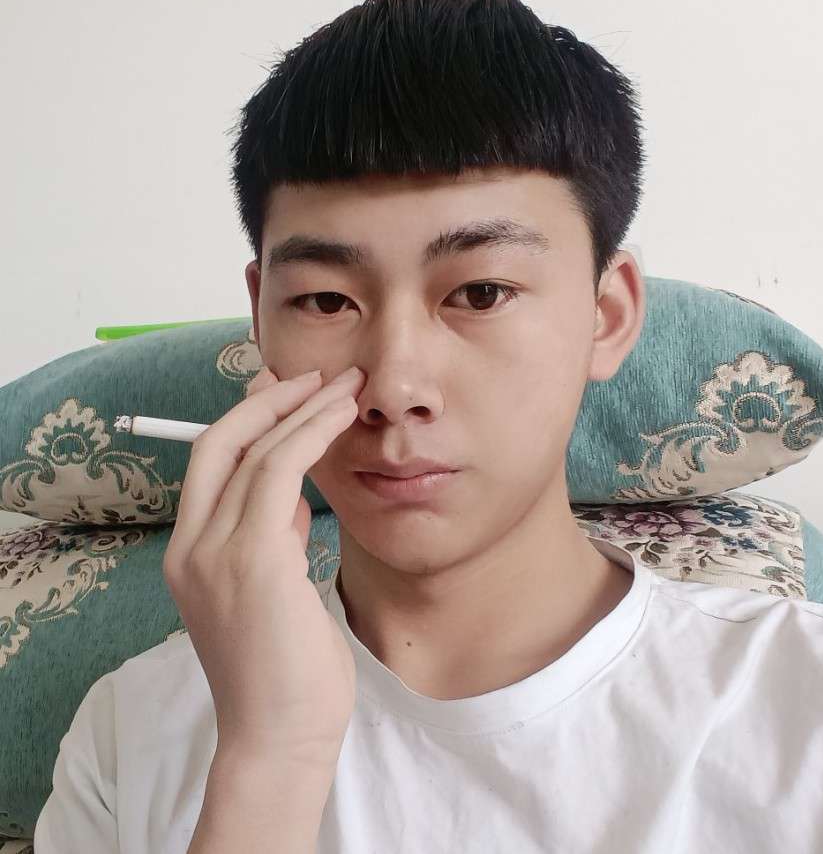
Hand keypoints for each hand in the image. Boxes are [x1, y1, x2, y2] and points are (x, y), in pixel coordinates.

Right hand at [163, 363, 364, 763]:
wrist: (281, 737)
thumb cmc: (286, 670)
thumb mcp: (272, 589)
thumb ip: (270, 536)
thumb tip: (288, 491)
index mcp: (190, 555)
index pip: (209, 464)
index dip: (245, 418)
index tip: (283, 388)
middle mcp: (191, 548)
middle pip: (219, 443)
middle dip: (269, 398)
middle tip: (316, 372)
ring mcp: (215, 553)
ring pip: (255, 451)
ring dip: (303, 407)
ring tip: (345, 383)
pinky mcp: (252, 560)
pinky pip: (279, 472)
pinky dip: (311, 433)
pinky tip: (342, 414)